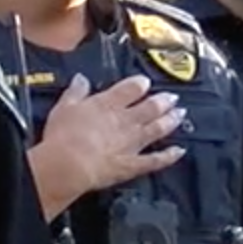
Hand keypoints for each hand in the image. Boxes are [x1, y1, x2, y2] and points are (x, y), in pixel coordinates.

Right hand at [32, 74, 185, 210]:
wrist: (69, 164)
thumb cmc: (62, 137)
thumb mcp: (63, 107)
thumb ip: (75, 92)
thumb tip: (81, 79)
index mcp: (107, 104)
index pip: (130, 88)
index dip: (140, 84)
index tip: (145, 82)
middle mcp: (125, 121)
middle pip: (151, 107)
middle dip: (164, 101)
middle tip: (173, 97)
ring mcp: (133, 143)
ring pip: (158, 128)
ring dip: (171, 121)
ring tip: (180, 115)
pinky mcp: (134, 164)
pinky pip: (157, 159)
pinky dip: (170, 156)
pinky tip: (179, 151)